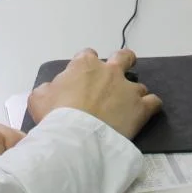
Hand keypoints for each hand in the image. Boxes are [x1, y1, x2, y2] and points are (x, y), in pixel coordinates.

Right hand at [27, 48, 161, 139]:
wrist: (77, 138)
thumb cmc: (55, 115)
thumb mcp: (38, 98)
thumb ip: (47, 88)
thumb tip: (51, 89)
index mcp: (85, 65)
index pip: (88, 54)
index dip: (86, 64)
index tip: (83, 76)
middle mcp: (110, 71)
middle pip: (123, 57)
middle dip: (123, 61)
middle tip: (118, 74)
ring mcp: (128, 89)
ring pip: (138, 84)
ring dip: (133, 93)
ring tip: (126, 107)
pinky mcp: (141, 107)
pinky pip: (154, 102)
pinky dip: (150, 106)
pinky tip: (146, 113)